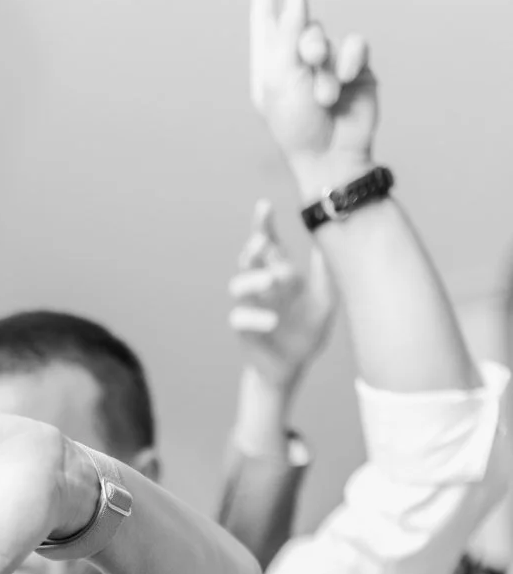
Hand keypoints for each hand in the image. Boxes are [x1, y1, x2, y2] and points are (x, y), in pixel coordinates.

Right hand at [229, 200, 335, 393]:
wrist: (295, 367)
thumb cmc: (308, 331)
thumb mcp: (325, 300)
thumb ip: (325, 272)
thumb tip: (334, 236)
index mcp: (278, 273)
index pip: (268, 243)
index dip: (263, 224)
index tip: (264, 206)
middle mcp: (261, 287)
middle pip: (248, 259)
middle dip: (253, 247)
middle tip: (262, 239)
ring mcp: (250, 308)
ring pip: (238, 285)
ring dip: (253, 279)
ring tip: (272, 280)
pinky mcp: (244, 332)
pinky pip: (240, 319)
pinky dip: (255, 317)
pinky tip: (273, 321)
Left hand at [251, 0, 377, 194]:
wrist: (331, 156)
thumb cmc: (298, 125)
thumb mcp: (281, 79)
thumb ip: (286, 34)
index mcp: (271, 68)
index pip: (267, 24)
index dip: (267, 4)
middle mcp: (298, 64)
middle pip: (302, 25)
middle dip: (308, 41)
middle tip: (312, 58)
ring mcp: (328, 65)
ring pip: (327, 39)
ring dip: (326, 69)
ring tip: (326, 98)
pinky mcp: (356, 70)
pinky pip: (355, 45)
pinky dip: (350, 62)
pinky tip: (347, 81)